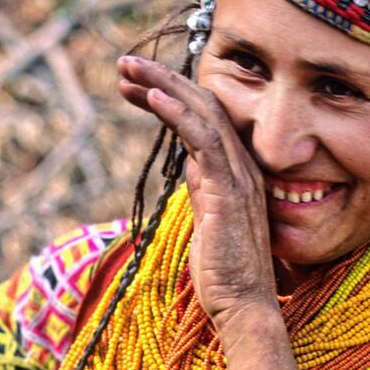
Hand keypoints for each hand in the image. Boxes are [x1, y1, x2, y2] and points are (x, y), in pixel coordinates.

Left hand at [117, 56, 279, 335]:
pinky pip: (203, 139)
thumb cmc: (225, 271)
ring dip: (162, 85)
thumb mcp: (209, 219)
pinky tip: (152, 97)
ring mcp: (236, 174)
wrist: (244, 305)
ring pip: (201, 112)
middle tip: (125, 64)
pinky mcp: (227, 189)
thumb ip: (204, 187)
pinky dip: (177, 113)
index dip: (169, 96)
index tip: (135, 86)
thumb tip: (190, 165)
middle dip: (161, 79)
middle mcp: (240, 163)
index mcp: (235, 169)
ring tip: (128, 69)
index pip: (202, 117)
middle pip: (202, 104)